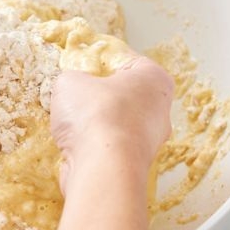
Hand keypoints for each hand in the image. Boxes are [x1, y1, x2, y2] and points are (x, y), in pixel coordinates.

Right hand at [50, 55, 173, 194]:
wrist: (102, 168)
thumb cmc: (95, 114)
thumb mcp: (70, 81)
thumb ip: (71, 78)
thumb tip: (71, 87)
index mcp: (154, 79)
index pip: (126, 61)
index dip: (99, 61)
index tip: (80, 66)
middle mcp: (160, 110)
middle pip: (122, 95)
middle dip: (97, 96)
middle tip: (73, 95)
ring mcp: (150, 141)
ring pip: (115, 123)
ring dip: (93, 123)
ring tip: (69, 123)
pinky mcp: (134, 165)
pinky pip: (109, 147)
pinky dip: (93, 146)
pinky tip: (75, 145)